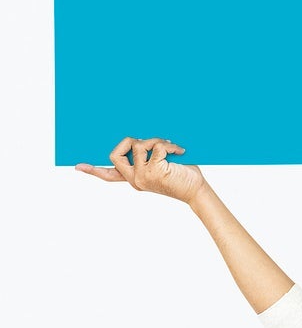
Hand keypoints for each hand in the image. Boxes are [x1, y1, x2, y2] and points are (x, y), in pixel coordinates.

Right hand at [75, 137, 206, 205]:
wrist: (197, 190)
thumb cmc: (181, 174)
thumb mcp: (159, 163)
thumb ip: (145, 154)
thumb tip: (137, 137)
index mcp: (134, 179)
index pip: (109, 175)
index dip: (93, 170)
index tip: (78, 166)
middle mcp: (135, 180)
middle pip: (115, 154)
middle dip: (131, 141)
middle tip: (152, 143)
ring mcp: (142, 177)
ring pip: (137, 145)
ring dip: (156, 141)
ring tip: (171, 149)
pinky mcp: (152, 172)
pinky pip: (154, 147)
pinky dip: (168, 145)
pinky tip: (178, 152)